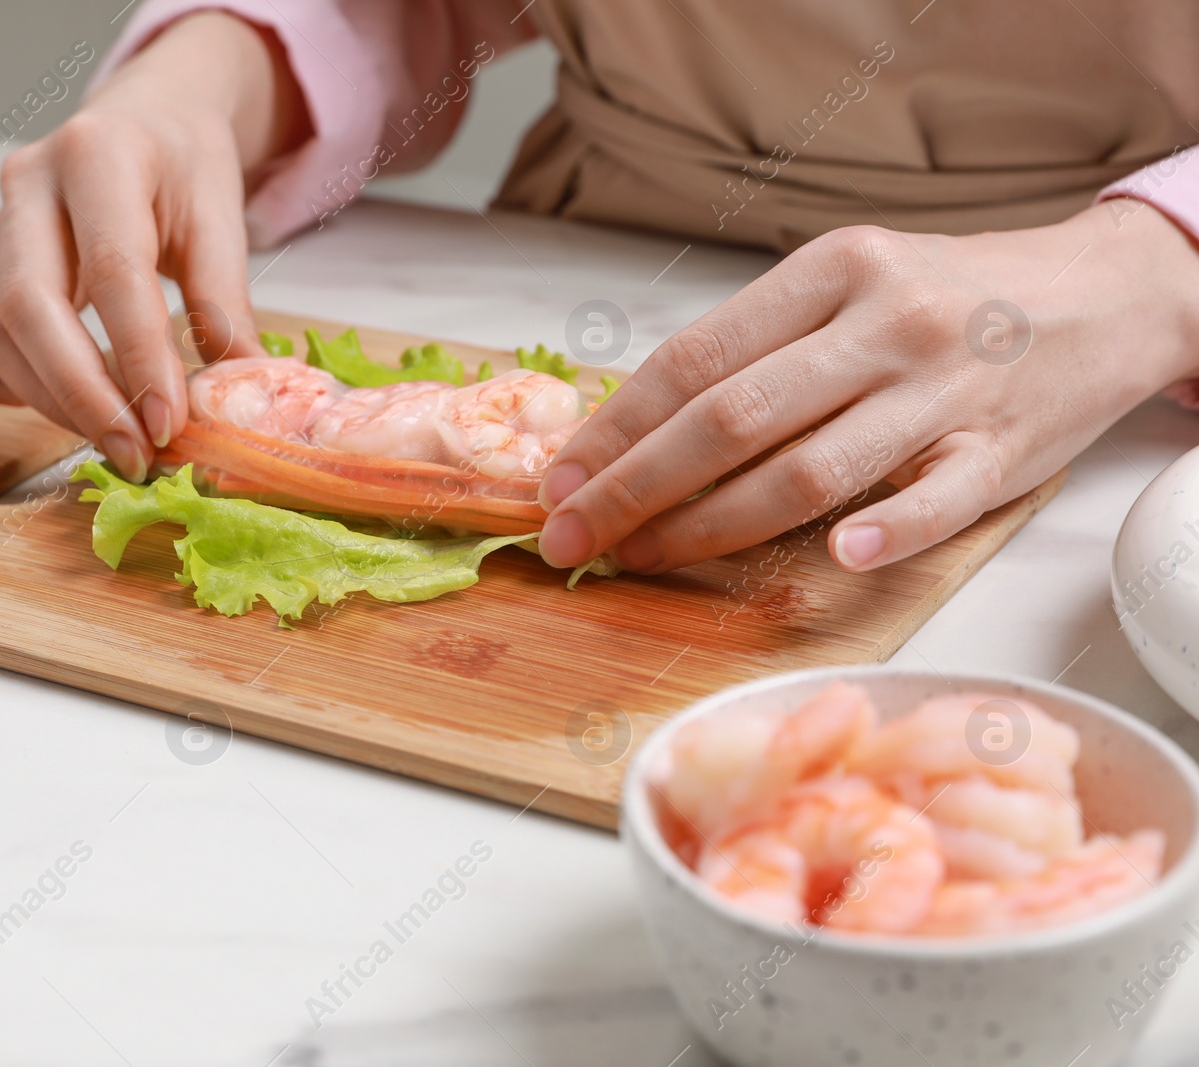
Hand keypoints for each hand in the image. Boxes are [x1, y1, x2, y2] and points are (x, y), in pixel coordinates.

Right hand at [0, 13, 308, 478]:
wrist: (147, 122)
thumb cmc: (184, 167)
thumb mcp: (221, 217)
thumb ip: (225, 302)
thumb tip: (238, 393)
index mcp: (98, 156)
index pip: (113, 271)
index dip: (140, 357)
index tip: (168, 423)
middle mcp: (29, 186)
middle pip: (29, 308)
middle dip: (81, 396)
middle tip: (134, 451)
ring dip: (51, 401)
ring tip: (115, 437)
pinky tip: (49, 400)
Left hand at [538, 200, 1198, 572]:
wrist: (1105, 293)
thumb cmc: (948, 298)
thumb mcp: (850, 284)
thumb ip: (760, 345)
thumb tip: (635, 425)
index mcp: (832, 271)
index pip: (696, 358)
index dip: (616, 427)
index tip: (559, 478)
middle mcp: (883, 323)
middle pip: (732, 419)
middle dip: (634, 486)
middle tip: (571, 535)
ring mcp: (945, 389)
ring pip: (811, 469)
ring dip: (712, 527)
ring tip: (643, 557)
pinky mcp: (1001, 449)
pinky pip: (934, 500)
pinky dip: (884, 532)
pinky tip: (833, 558)